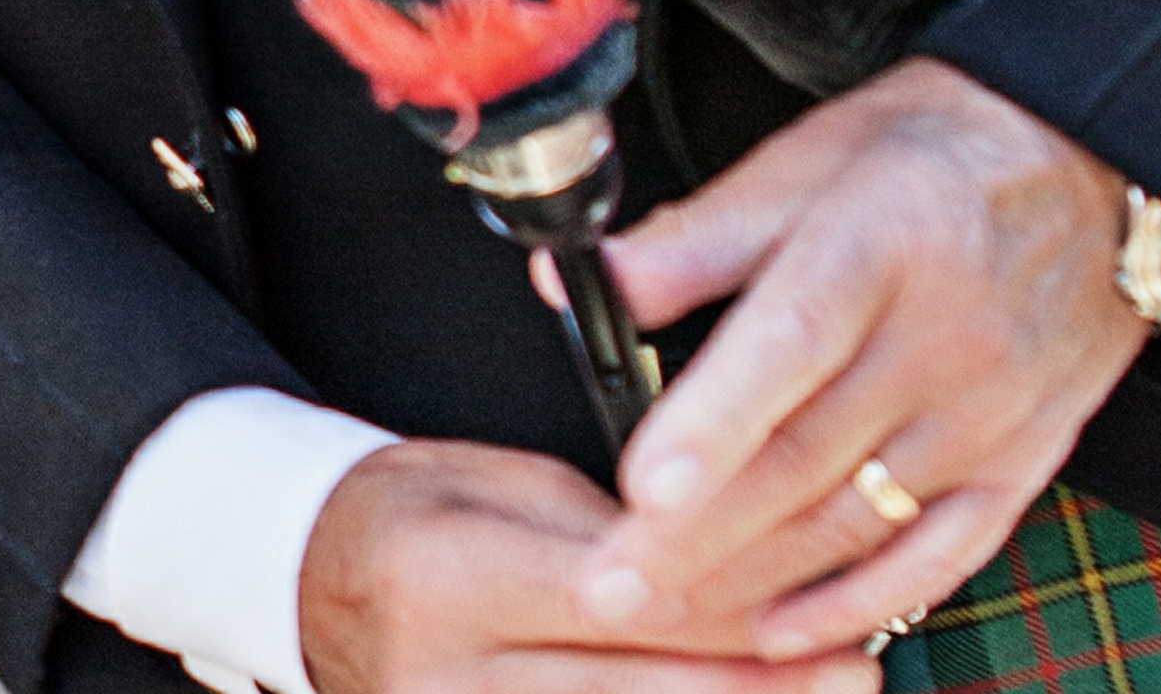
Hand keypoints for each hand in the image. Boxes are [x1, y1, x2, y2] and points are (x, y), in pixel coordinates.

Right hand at [302, 439, 874, 693]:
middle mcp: (450, 676)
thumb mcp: (496, 486)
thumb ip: (601, 534)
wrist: (304, 578)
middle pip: (634, 691)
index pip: (611, 600)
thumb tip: (721, 567)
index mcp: (447, 578)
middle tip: (857, 664)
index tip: (812, 594)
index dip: (721, 603)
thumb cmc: (408, 511)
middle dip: (756, 681)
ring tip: (827, 691)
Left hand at [582, 60, 1147, 656]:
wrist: (1089, 167)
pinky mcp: (1022, 462)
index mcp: (875, 248)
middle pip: (805, 457)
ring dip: (754, 580)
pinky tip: (781, 635)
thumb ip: (691, 238)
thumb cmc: (919, 157)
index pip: (787, 346)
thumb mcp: (802, 163)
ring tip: (658, 617)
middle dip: (696, 538)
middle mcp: (942, 342)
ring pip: (857, 519)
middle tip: (605, 589)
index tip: (643, 488)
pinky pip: (941, 555)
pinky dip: (859, 602)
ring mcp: (989, 415)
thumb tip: (576, 281)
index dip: (714, 421)